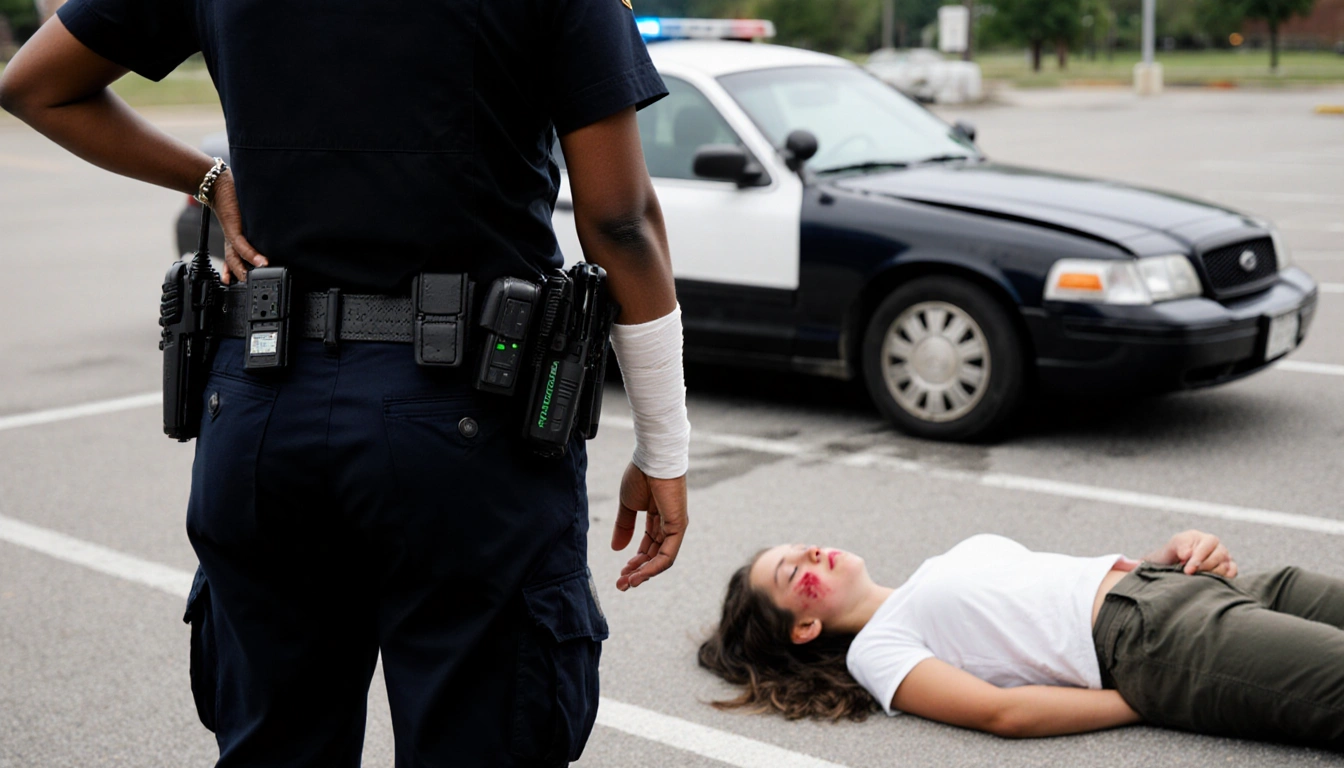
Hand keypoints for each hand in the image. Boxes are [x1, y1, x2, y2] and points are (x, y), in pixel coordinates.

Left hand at [210, 171, 268, 283]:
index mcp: (237, 235)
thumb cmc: (235, 195)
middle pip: (234, 261)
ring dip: (245, 270)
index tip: (237, 282)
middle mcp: (233, 237)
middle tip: (251, 286)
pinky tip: (262, 262)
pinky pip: (242, 245)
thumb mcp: (248, 213)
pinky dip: (252, 255)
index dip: (235, 271)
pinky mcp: (233, 228)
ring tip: (257, 278)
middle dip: (240, 275)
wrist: (218, 183)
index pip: (236, 257)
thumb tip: (279, 228)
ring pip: (236, 257)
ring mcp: (233, 234)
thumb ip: (257, 222)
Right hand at [611, 462, 686, 590]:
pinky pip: (668, 554)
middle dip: (637, 572)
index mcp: (658, 518)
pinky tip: (640, 574)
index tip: (621, 572)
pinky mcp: (678, 526)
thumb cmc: (641, 475)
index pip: (648, 546)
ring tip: (627, 583)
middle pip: (655, 555)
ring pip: (661, 559)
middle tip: (622, 585)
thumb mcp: (627, 505)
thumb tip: (617, 549)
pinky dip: (654, 566)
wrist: (652, 458)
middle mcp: (669, 524)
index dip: (635, 561)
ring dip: (644, 573)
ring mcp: (675, 526)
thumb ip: (624, 527)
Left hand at [1146, 530, 1237, 577]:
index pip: (1208, 545)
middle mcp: (1219, 548)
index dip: (1198, 558)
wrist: (1175, 565)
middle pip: (1219, 556)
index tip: (1188, 570)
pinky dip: (1223, 577)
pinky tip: (1210, 580)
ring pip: (1225, 566)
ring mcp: (1226, 559)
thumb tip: (1188, 553)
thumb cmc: (1176, 553)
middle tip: (1190, 574)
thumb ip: (1180, 546)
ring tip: (1198, 576)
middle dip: (1203, 567)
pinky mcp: (1229, 570)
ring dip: (1211, 573)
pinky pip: (1232, 573)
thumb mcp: (1173, 546)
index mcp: (1207, 538)